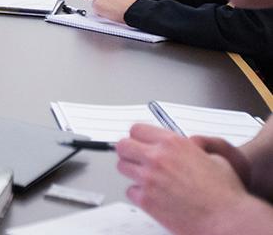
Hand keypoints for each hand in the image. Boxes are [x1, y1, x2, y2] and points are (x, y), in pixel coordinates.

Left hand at [117, 124, 249, 234]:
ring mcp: (148, 179)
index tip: (141, 142)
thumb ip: (194, 149)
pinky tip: (151, 195)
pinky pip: (130, 191)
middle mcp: (157, 158)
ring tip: (146, 178)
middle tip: (136, 158)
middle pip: (123, 146)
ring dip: (132, 171)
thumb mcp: (215, 158)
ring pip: (122, 167)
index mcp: (172, 143)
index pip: (137, 129)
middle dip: (129, 151)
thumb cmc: (225, 194)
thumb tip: (188, 147)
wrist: (227, 221)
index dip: (139, 136)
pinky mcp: (146, 200)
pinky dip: (138, 193)